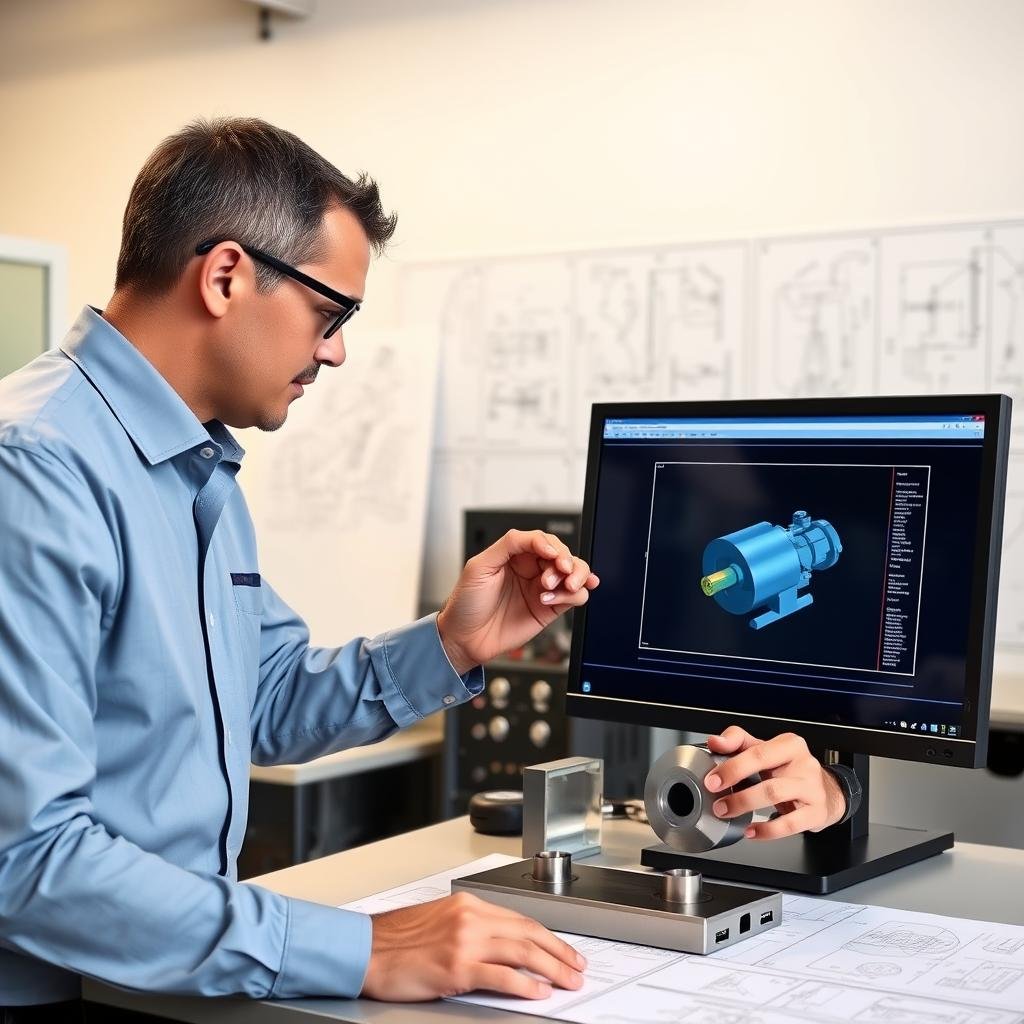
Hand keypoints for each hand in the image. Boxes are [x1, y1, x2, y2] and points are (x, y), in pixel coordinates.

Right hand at [361, 891, 586, 1000]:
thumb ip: (470, 928)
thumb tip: (503, 948)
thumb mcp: (439, 921)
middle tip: (578, 967)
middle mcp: (470, 917)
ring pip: (522, 953)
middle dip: (559, 952)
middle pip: (528, 934)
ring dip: (552, 969)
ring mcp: (464, 941)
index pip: (519, 919)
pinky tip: (538, 992)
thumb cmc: (395, 940)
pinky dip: (524, 984)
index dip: (547, 937)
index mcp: (468, 904)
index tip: (564, 950)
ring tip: (568, 981)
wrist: (364, 949)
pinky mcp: (456, 967)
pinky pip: (501, 976)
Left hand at [436, 529, 598, 673]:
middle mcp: (532, 569)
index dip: (552, 546)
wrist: (465, 639)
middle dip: (566, 562)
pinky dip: (574, 595)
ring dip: (577, 575)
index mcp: (515, 555)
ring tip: (564, 586)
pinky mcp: (551, 609)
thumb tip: (541, 540)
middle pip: (564, 554)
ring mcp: (543, 589)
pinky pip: (575, 597)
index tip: (552, 556)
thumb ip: (509, 544)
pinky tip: (553, 600)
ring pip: (576, 572)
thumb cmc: (466, 603)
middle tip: (558, 574)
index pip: (543, 540)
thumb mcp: (480, 566)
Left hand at [703, 726, 845, 839]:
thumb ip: (738, 742)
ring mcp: (812, 788)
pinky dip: (767, 830)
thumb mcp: (767, 751)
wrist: (828, 793)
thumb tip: (715, 742)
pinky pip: (790, 824)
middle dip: (735, 782)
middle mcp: (803, 763)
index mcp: (789, 745)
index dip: (732, 765)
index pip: (757, 750)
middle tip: (715, 795)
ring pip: (774, 794)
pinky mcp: (816, 813)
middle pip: (765, 769)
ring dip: (745, 803)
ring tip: (726, 811)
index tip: (712, 778)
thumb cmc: (791, 771)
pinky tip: (751, 832)